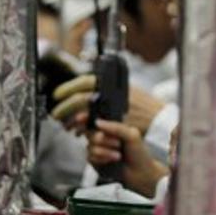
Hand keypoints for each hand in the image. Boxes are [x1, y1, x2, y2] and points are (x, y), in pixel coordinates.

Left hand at [51, 74, 165, 133]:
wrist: (159, 118)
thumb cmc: (143, 105)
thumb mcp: (126, 90)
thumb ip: (108, 90)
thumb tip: (87, 89)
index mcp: (112, 84)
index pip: (84, 81)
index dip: (68, 88)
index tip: (57, 95)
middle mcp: (110, 95)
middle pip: (80, 99)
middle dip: (64, 108)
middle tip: (56, 115)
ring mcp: (111, 109)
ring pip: (83, 114)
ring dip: (72, 121)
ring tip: (67, 126)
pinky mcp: (113, 123)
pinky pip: (92, 127)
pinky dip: (83, 130)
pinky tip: (80, 132)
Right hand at [86, 119, 167, 197]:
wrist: (139, 173)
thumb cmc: (138, 153)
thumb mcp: (132, 135)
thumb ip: (115, 127)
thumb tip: (98, 122)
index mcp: (112, 127)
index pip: (95, 119)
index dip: (85, 118)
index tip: (80, 119)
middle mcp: (103, 136)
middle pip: (90, 132)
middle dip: (103, 138)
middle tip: (117, 143)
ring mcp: (98, 148)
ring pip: (90, 145)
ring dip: (105, 150)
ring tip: (118, 155)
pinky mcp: (95, 160)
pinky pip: (90, 156)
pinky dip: (102, 158)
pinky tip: (112, 160)